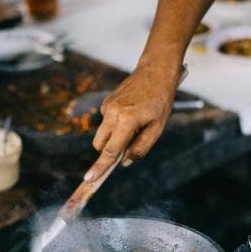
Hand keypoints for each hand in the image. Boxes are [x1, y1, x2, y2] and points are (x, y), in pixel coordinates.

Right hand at [83, 60, 179, 181]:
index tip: (89, 179)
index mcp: (127, 120)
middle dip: (108, 153)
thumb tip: (126, 162)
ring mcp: (108, 106)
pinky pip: (106, 123)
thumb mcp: (157, 128)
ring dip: (113, 139)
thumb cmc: (160, 101)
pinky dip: (115, 127)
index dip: (100, 167)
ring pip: (102, 134)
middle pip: (100, 145)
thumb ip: (141, 148)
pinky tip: (132, 115)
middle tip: (126, 151)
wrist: (155, 72)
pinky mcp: (107, 102)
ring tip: (135, 128)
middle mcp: (113, 113)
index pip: (110, 151)